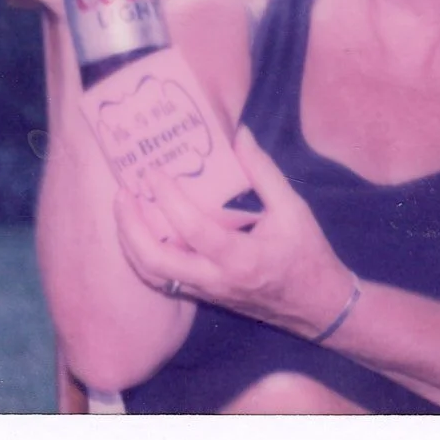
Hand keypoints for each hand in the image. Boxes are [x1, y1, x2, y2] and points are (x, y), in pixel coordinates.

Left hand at [112, 128, 358, 340]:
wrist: (317, 305)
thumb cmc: (307, 253)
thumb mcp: (293, 208)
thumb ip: (263, 171)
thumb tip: (240, 133)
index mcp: (241, 257)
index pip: (193, 228)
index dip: (169, 199)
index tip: (154, 172)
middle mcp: (216, 279)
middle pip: (156, 261)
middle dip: (131, 227)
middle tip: (123, 193)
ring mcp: (207, 292)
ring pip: (153, 275)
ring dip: (131, 243)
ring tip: (124, 208)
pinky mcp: (204, 295)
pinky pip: (163, 279)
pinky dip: (145, 255)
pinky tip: (141, 229)